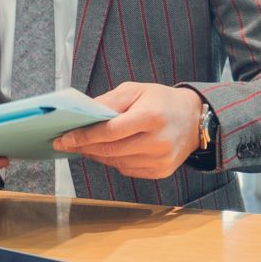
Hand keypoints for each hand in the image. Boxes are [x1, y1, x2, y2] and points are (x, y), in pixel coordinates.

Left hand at [50, 82, 202, 179]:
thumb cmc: (162, 101)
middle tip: (65, 144)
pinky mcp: (160, 171)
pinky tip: (105, 151)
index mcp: (151, 117)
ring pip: (116, 162)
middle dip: (84, 147)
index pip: (110, 131)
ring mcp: (160, 160)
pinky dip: (113, 161)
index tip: (65, 138)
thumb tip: (83, 115)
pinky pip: (127, 169)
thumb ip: (109, 101)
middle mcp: (158, 142)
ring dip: (96, 155)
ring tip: (82, 146)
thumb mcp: (136, 90)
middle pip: (111, 150)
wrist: (195, 120)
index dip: (84, 136)